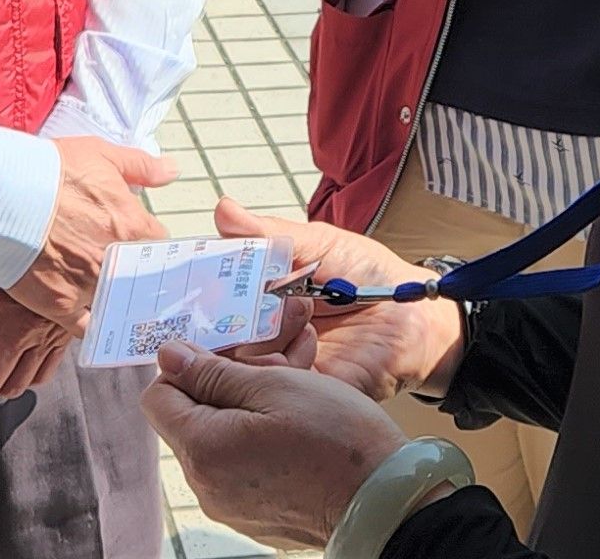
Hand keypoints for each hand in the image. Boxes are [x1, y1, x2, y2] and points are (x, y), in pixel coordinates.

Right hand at [6, 137, 176, 329]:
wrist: (0, 190)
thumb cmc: (48, 170)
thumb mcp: (101, 155)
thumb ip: (141, 167)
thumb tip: (172, 171)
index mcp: (131, 226)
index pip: (158, 246)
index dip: (147, 244)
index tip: (138, 243)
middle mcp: (115, 261)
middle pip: (140, 280)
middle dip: (133, 274)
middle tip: (119, 266)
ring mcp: (88, 286)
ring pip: (116, 305)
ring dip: (114, 299)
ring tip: (106, 292)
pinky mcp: (60, 304)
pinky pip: (87, 328)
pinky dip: (92, 326)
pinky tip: (92, 320)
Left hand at [143, 339, 412, 550]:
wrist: (384, 499)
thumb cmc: (336, 438)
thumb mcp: (273, 384)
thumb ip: (213, 372)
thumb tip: (168, 357)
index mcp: (202, 449)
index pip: (157, 397)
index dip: (185, 368)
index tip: (224, 355)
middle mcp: (206, 486)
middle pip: (188, 420)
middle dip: (220, 388)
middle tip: (268, 372)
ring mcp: (229, 506)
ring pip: (217, 442)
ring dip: (242, 414)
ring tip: (289, 402)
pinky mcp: (253, 516)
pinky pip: (238, 469)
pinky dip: (256, 444)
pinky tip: (294, 433)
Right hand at [216, 200, 462, 401]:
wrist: (417, 313)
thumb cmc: (371, 275)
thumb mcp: (318, 244)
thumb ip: (269, 234)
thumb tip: (222, 210)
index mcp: (260, 298)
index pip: (214, 301)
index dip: (196, 294)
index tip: (182, 285)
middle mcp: (262, 334)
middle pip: (216, 338)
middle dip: (214, 323)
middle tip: (227, 305)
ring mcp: (280, 364)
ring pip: (239, 364)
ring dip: (261, 337)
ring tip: (302, 311)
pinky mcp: (302, 390)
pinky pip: (274, 387)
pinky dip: (280, 366)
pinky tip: (306, 337)